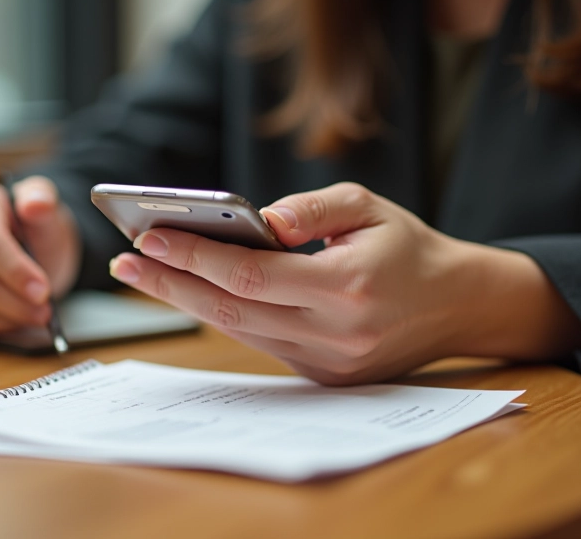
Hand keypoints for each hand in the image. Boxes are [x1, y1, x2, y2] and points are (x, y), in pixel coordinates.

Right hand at [0, 177, 80, 342]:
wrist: (37, 250)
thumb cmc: (39, 229)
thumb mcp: (49, 210)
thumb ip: (43, 200)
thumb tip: (36, 203)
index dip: (16, 272)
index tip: (43, 290)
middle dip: (18, 304)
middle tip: (46, 311)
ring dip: (9, 321)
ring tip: (35, 315)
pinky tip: (12, 321)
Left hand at [108, 182, 580, 384]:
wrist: (455, 305)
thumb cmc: (408, 247)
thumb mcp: (368, 206)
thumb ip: (312, 206)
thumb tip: (256, 218)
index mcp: (348, 285)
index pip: (250, 273)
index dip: (194, 255)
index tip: (149, 234)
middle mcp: (334, 332)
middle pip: (230, 309)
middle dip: (170, 282)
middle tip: (125, 259)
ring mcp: (327, 361)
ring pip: (238, 329)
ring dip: (186, 300)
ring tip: (145, 271)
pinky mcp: (321, 375)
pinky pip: (258, 341)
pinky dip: (221, 314)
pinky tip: (190, 290)